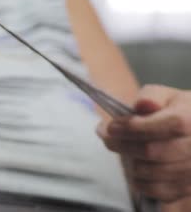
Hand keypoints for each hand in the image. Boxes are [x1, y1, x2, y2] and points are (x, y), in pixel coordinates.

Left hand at [98, 85, 190, 202]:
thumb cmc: (177, 113)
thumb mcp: (167, 96)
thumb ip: (152, 96)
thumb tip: (142, 104)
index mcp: (189, 120)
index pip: (158, 126)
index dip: (130, 128)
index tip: (110, 126)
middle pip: (151, 151)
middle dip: (122, 145)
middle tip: (107, 139)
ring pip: (152, 173)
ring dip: (131, 164)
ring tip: (125, 153)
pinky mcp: (189, 190)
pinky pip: (158, 192)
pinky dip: (142, 182)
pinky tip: (138, 170)